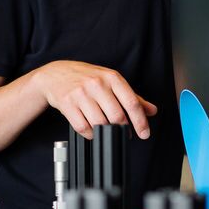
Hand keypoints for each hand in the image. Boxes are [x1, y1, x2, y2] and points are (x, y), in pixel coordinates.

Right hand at [32, 61, 156, 138]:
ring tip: (107, 130)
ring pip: (99, 123)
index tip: (144, 133)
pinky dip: (90, 134)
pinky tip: (92, 131)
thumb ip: (133, 96)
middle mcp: (97, 84)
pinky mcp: (67, 104)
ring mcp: (81, 94)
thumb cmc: (87, 77)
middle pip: (116, 116)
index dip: (140, 121)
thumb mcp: (111, 81)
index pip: (131, 102)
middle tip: (124, 132)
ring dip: (105, 132)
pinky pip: (83, 127)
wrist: (56, 74)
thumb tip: (152, 110)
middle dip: (122, 128)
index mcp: (112, 77)